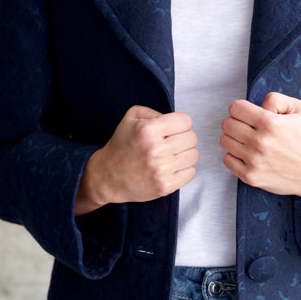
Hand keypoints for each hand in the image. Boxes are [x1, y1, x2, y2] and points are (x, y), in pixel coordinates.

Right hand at [75, 106, 198, 215]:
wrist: (107, 176)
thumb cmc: (121, 145)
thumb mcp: (131, 118)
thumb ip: (155, 112)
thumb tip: (176, 121)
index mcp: (148, 130)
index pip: (185, 121)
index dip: (179, 123)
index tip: (171, 129)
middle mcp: (156, 150)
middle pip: (192, 138)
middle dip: (183, 138)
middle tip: (170, 143)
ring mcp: (161, 170)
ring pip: (194, 155)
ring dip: (184, 153)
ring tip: (171, 155)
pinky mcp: (165, 186)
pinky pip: (191, 172)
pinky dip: (184, 169)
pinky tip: (171, 167)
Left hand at [220, 92, 300, 198]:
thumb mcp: (297, 108)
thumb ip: (275, 99)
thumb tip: (257, 105)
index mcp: (270, 123)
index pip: (235, 108)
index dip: (241, 109)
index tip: (247, 114)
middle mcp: (260, 142)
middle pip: (227, 124)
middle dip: (236, 122)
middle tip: (247, 127)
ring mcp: (254, 161)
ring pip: (225, 141)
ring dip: (234, 139)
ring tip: (248, 140)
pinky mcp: (250, 176)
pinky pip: (227, 159)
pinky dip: (234, 156)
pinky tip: (247, 154)